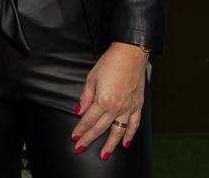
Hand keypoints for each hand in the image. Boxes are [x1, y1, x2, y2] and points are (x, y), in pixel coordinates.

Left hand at [71, 42, 148, 158]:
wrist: (130, 56)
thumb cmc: (110, 64)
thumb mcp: (92, 78)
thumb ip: (85, 97)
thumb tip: (79, 112)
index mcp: (103, 100)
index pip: (89, 120)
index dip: (81, 130)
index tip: (74, 137)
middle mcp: (117, 107)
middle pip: (100, 128)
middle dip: (89, 139)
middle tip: (81, 149)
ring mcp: (129, 108)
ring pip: (118, 131)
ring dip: (110, 144)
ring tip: (104, 155)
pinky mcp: (138, 106)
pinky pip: (134, 125)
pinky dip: (130, 135)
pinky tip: (126, 144)